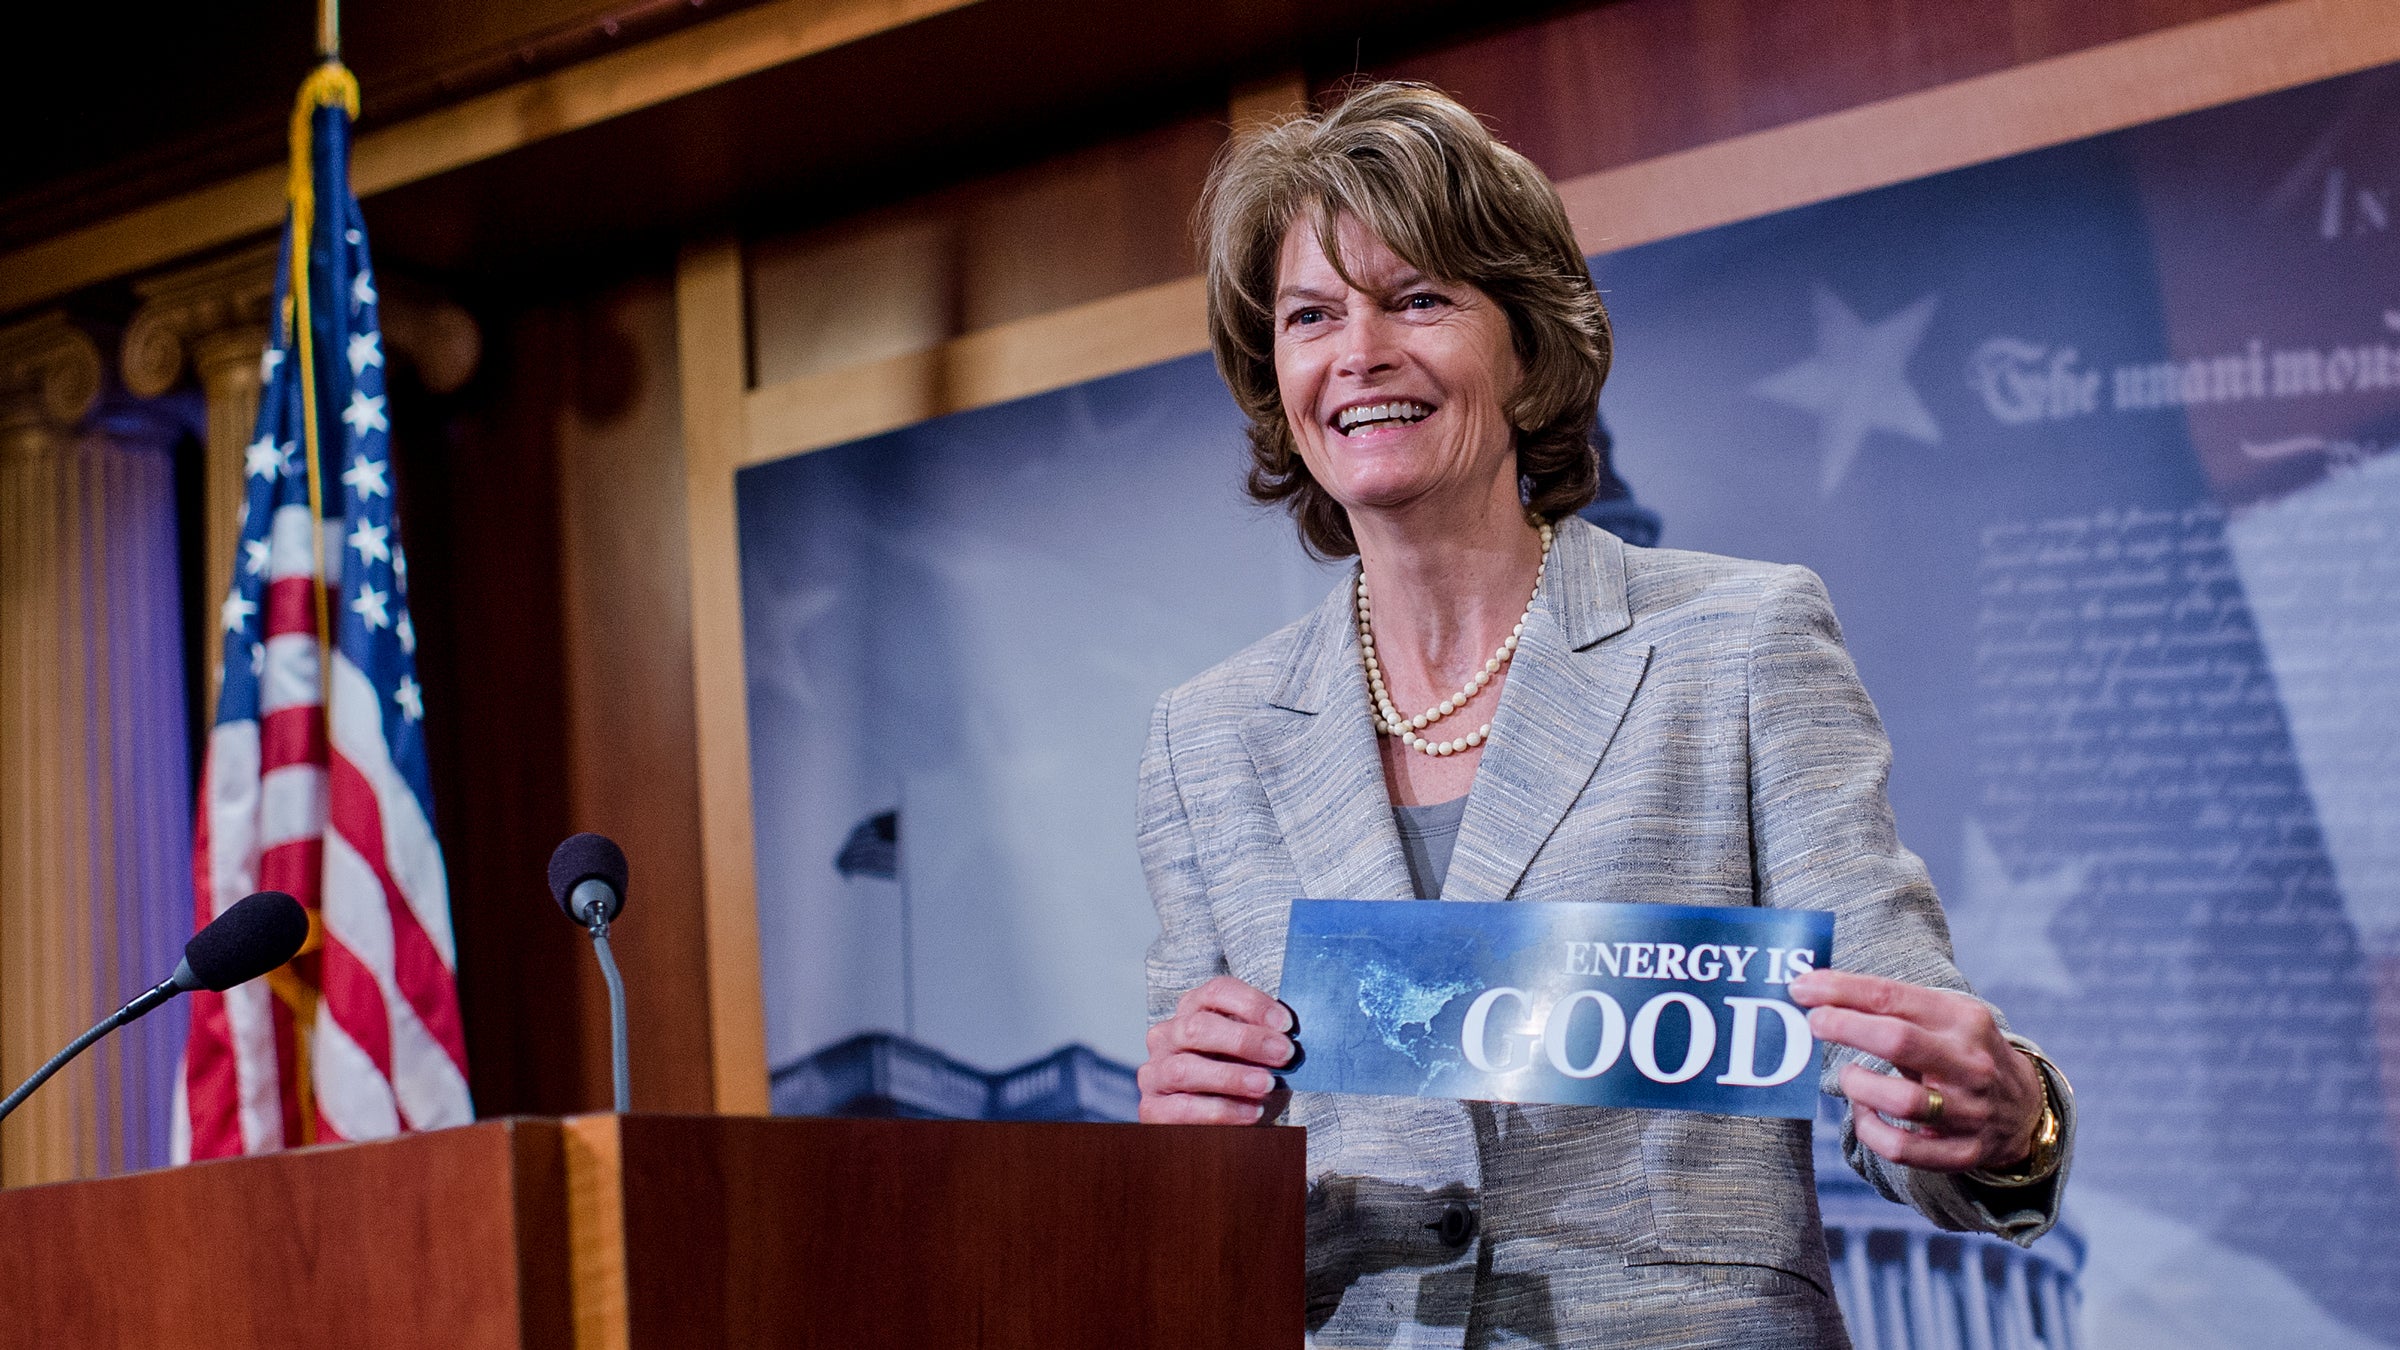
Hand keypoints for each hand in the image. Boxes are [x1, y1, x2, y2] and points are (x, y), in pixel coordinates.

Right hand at [1138, 975, 1295, 1124]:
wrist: (1217, 1126)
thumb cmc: (1239, 1081)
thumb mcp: (1252, 1054)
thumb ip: (1264, 1040)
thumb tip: (1289, 1038)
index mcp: (1192, 1011)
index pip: (1216, 992)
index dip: (1252, 1004)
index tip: (1286, 1024)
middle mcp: (1167, 1036)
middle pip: (1198, 1028)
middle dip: (1245, 1040)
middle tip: (1283, 1054)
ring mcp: (1154, 1073)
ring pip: (1185, 1069)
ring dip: (1231, 1077)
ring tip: (1266, 1085)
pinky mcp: (1152, 1109)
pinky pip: (1182, 1108)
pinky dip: (1220, 1111)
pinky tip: (1250, 1113)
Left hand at [1788, 969, 2043, 1174]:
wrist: (2025, 1109)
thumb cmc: (1962, 1052)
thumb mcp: (1945, 1018)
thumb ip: (1892, 1006)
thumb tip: (1816, 990)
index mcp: (1963, 1020)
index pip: (1892, 997)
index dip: (1840, 991)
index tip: (1802, 988)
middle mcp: (1969, 1063)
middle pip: (1897, 1040)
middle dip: (1844, 1027)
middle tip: (1814, 1023)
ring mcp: (1970, 1110)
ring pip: (1901, 1100)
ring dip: (1859, 1084)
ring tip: (1849, 1076)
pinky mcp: (1962, 1152)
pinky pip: (1901, 1149)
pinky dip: (1870, 1130)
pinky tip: (1864, 1112)